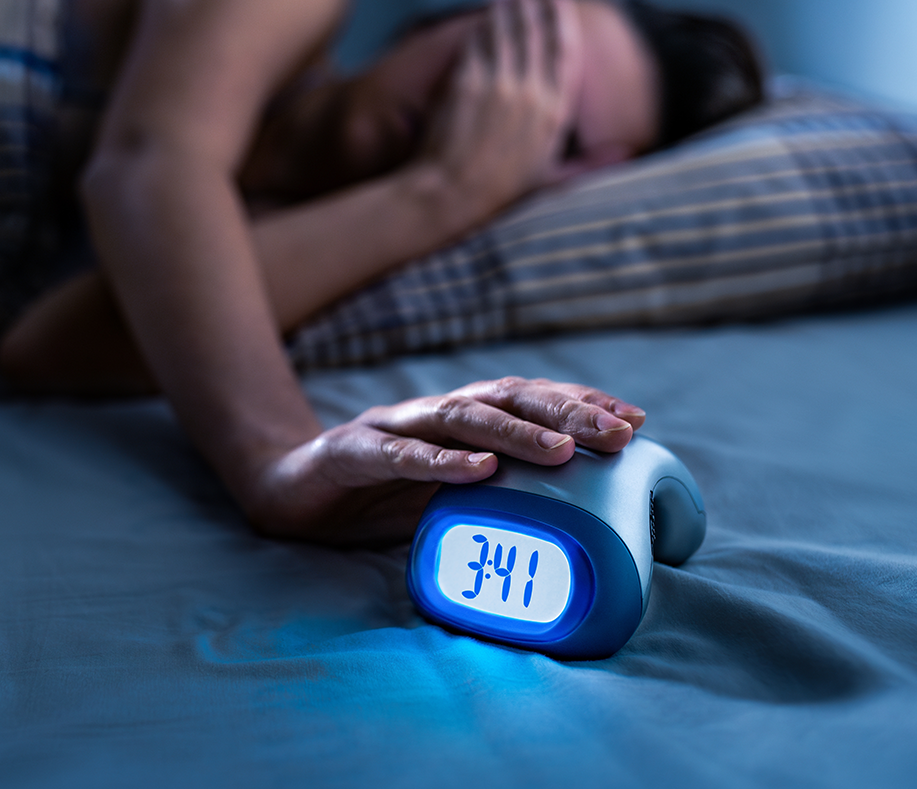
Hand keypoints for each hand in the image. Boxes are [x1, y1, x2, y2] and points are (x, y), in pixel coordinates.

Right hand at [242, 377, 643, 545]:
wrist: (282, 496)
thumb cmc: (373, 499)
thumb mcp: (443, 498)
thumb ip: (492, 495)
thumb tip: (572, 516)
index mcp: (456, 422)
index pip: (528, 400)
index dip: (579, 403)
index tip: (634, 419)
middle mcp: (430, 413)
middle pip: (507, 398)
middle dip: (567, 412)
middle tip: (618, 431)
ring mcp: (390, 426)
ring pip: (459, 416)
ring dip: (515, 432)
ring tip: (561, 451)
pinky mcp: (349, 452)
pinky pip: (398, 453)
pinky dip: (439, 460)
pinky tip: (477, 471)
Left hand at [417, 0, 584, 216]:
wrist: (453, 194)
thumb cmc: (501, 194)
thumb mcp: (555, 181)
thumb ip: (592, 163)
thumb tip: (627, 152)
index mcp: (554, 112)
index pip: (563, 54)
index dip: (562, 23)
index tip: (560, 3)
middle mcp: (529, 92)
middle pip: (534, 36)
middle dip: (533, 7)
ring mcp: (496, 85)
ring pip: (505, 34)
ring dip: (507, 10)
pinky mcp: (466, 83)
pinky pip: (477, 45)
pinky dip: (481, 28)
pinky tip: (482, 19)